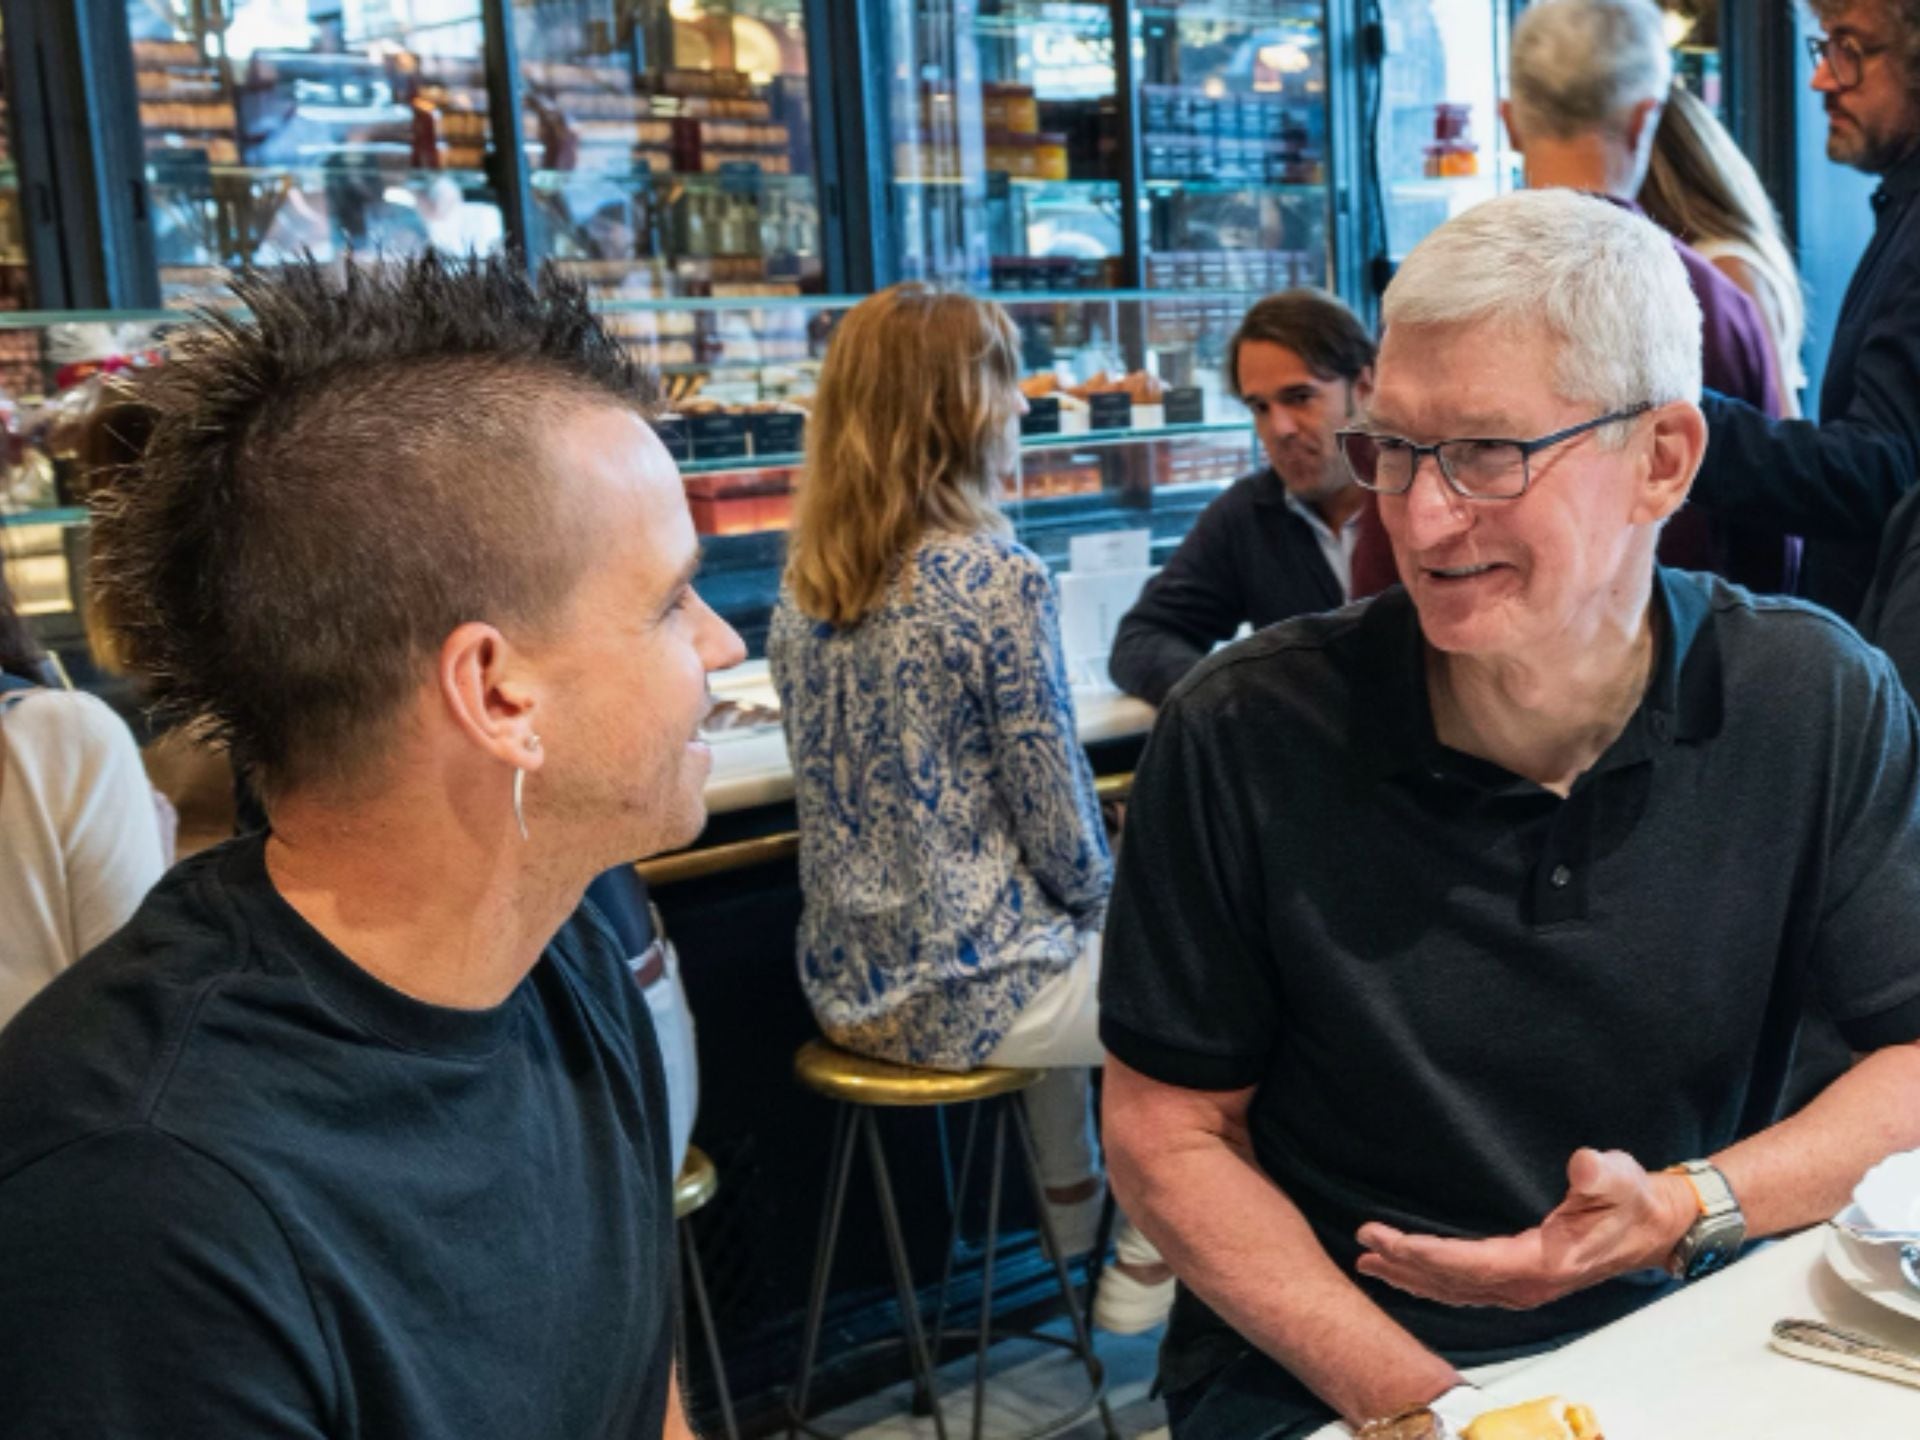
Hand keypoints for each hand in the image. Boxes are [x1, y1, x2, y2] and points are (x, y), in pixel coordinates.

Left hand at [1354, 1148, 1697, 1309]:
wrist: (1655, 1229)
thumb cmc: (1632, 1201)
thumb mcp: (1621, 1180)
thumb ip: (1601, 1175)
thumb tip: (1584, 1163)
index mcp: (1541, 1264)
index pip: (1467, 1263)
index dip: (1422, 1253)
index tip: (1383, 1237)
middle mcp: (1526, 1285)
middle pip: (1451, 1280)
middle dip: (1404, 1264)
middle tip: (1362, 1244)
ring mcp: (1523, 1288)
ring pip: (1455, 1290)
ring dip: (1412, 1278)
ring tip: (1370, 1263)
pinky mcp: (1522, 1282)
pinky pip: (1466, 1288)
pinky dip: (1433, 1282)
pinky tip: (1411, 1274)